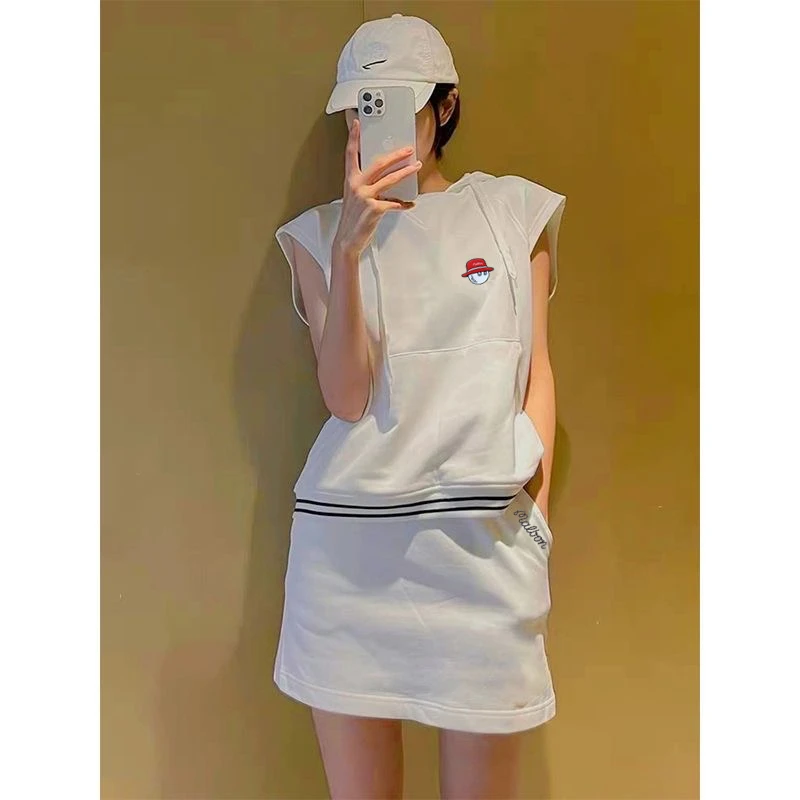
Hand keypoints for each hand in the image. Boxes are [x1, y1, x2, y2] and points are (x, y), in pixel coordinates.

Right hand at [332, 117, 421, 258]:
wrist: (347, 240)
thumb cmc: (353, 219)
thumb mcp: (355, 198)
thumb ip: (367, 186)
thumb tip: (386, 179)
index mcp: (350, 180)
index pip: (351, 154)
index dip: (354, 138)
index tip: (357, 123)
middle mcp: (356, 185)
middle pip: (378, 164)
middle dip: (395, 155)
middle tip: (408, 149)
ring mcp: (365, 197)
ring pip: (389, 179)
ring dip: (405, 172)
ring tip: (416, 167)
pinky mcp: (374, 209)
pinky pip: (394, 203)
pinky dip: (403, 204)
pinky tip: (410, 204)